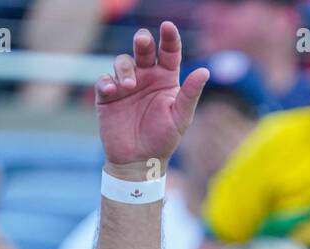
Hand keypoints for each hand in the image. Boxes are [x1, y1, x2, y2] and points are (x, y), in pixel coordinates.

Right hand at [94, 22, 208, 178]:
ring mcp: (126, 84)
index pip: (169, 52)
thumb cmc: (163, 139)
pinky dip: (107, 81)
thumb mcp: (180, 117)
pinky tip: (114, 91)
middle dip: (142, 41)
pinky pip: (104, 80)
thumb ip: (190, 94)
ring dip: (124, 69)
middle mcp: (146, 77)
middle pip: (143, 49)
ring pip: (122, 62)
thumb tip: (205, 71)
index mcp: (166, 79)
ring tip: (129, 86)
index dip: (169, 38)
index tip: (167, 26)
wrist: (139, 161)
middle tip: (143, 41)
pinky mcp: (108, 95)